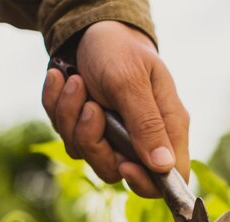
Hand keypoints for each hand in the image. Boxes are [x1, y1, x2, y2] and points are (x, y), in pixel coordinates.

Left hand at [42, 21, 189, 197]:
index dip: (147, 183)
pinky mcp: (88, 129)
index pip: (171, 176)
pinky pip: (67, 137)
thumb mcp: (132, 81)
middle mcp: (143, 137)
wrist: (90, 30)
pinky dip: (58, 108)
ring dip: (71, 119)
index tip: (124, 165)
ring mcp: (114, 135)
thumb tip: (163, 166)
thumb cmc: (119, 50)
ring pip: (88, 155)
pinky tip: (63, 81)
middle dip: (94, 143)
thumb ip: (147, 123)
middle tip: (91, 109)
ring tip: (76, 83)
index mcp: (168, 126)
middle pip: (119, 171)